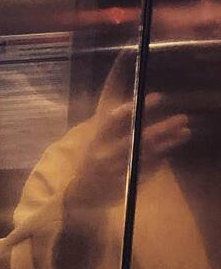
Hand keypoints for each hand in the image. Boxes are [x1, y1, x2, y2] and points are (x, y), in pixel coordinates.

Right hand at [66, 91, 189, 209]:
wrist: (82, 191)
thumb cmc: (93, 154)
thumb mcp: (96, 131)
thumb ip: (110, 109)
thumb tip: (122, 77)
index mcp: (96, 139)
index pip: (114, 121)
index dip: (136, 108)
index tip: (158, 97)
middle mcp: (105, 155)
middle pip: (137, 140)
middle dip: (162, 129)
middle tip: (183, 118)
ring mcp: (115, 172)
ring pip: (147, 155)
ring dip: (168, 143)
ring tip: (185, 132)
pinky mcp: (123, 184)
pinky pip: (147, 170)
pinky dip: (160, 159)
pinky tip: (169, 149)